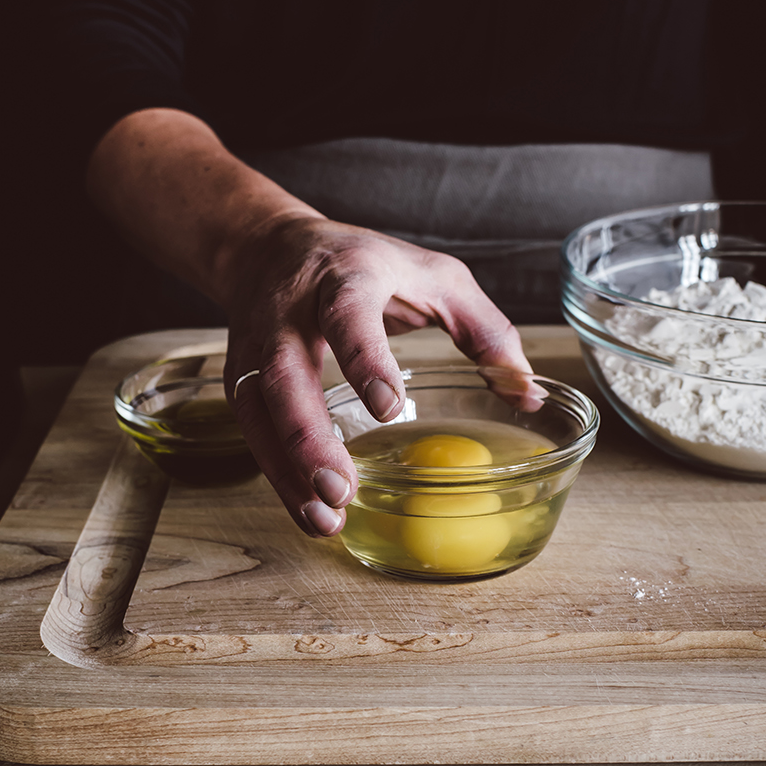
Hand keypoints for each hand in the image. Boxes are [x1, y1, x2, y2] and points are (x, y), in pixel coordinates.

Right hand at [220, 213, 532, 536]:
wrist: (266, 248)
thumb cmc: (362, 264)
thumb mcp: (435, 276)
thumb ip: (484, 329)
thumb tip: (527, 391)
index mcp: (346, 277)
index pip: (348, 315)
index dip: (364, 359)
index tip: (389, 407)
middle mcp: (291, 311)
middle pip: (286, 374)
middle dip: (308, 435)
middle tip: (340, 488)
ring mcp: (257, 345)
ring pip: (258, 410)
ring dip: (287, 468)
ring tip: (324, 517)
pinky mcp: (239, 376)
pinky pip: (251, 430)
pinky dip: (276, 474)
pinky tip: (307, 510)